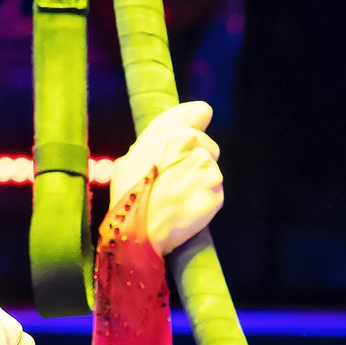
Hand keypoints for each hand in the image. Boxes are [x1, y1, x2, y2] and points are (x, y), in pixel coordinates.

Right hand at [93, 99, 224, 255]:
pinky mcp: (216, 196)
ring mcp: (210, 173)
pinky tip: (186, 208)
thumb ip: (150, 145)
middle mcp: (197, 149)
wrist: (138, 232)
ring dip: (200, 182)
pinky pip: (215, 194)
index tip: (195, 132)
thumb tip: (163, 141)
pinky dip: (204, 201)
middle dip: (196, 161)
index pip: (201, 112)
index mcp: (175, 135)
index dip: (198, 122)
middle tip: (176, 179)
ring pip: (212, 171)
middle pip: (208, 148)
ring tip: (178, 197)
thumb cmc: (129, 195)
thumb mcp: (128, 161)